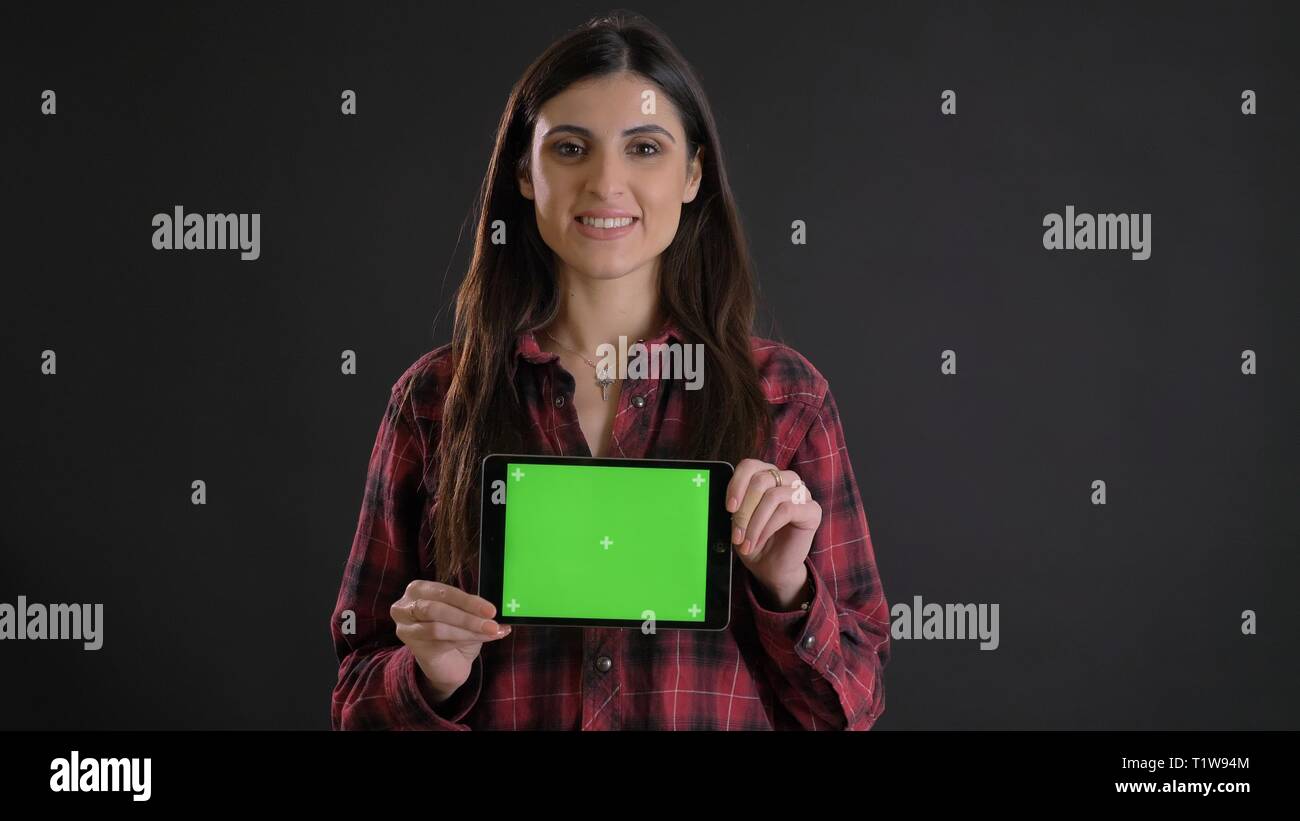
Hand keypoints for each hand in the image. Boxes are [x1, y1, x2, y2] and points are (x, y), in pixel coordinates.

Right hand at [391, 580, 511, 702]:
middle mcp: (405, 608)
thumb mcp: (463, 612)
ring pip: (438, 629)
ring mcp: (406, 630)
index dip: (467, 601)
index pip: (443, 592)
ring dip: (468, 631)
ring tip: (492, 632)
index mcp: (418, 590)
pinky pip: (441, 644)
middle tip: (492, 624)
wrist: (448, 662)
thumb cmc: (454, 630)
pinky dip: (465, 641)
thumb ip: (473, 607)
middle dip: (467, 617)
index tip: (490, 610)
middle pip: (436, 609)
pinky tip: (483, 639)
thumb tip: (491, 609)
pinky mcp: (415, 649)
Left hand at [726, 458, 821, 609]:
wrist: (771, 567)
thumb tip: (726, 500)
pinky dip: (767, 527)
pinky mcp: (812, 510)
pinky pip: (787, 510)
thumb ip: (734, 504)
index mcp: (767, 476)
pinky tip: (758, 541)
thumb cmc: (753, 540)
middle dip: (744, 510)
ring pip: (772, 496)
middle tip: (736, 534)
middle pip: (761, 480)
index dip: (736, 484)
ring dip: (754, 522)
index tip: (729, 508)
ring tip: (745, 542)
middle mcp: (786, 480)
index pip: (750, 466)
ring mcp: (802, 494)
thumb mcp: (738, 520)